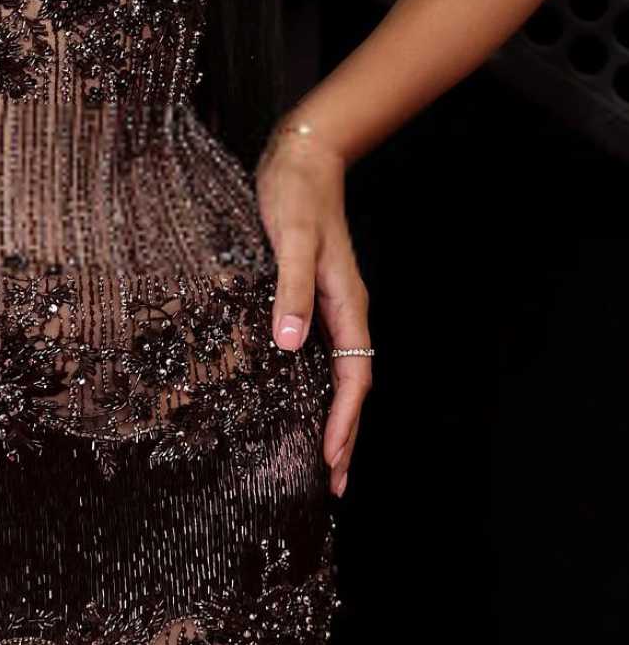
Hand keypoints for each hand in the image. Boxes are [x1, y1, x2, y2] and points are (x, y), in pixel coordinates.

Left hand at [253, 120, 372, 498]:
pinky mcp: (313, 297)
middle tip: (333, 486)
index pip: (354, 378)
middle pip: (353, 387)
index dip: (344, 422)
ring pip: (340, 375)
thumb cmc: (296, 195)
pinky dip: (318, 388)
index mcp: (347, 304)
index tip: (332, 461)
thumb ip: (291, 290)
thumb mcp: (292, 240)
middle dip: (346, 436)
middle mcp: (345, 310)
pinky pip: (324, 356)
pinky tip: (300, 402)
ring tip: (324, 460)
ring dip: (335, 418)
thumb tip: (290, 345)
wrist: (302, 158)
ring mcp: (331, 305)